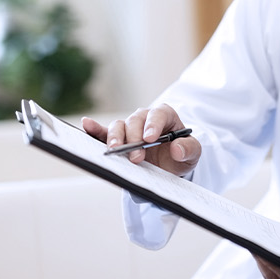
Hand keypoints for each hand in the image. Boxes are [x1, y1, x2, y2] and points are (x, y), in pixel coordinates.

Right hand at [79, 104, 200, 176]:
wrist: (170, 164)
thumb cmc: (181, 154)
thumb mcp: (193, 154)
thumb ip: (190, 149)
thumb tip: (177, 148)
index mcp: (165, 116)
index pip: (158, 114)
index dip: (153, 124)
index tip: (150, 139)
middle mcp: (144, 118)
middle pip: (135, 121)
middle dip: (134, 138)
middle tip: (136, 157)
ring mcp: (129, 127)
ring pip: (119, 126)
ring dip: (116, 137)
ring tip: (115, 151)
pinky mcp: (118, 138)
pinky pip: (104, 131)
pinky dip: (94, 129)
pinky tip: (86, 125)